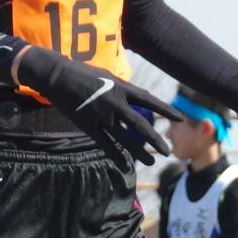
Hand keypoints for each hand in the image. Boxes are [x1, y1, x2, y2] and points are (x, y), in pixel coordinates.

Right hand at [14, 46, 183, 168]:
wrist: (58, 76)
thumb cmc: (82, 72)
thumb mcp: (107, 75)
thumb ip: (122, 87)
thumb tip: (135, 96)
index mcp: (122, 88)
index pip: (149, 100)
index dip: (166, 110)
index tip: (180, 118)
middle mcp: (115, 103)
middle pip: (140, 124)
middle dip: (155, 139)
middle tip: (167, 151)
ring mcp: (102, 115)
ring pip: (125, 138)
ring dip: (139, 151)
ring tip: (152, 162)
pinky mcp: (88, 125)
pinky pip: (105, 144)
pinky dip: (116, 155)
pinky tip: (125, 165)